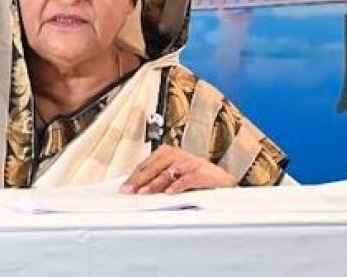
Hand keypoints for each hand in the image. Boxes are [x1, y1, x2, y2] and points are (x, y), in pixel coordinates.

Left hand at [119, 145, 236, 193]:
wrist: (222, 181)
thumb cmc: (196, 179)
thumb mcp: (173, 177)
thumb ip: (157, 180)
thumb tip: (136, 189)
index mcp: (167, 153)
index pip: (146, 164)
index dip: (134, 176)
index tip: (124, 187)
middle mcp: (178, 155)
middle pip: (154, 166)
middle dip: (140, 180)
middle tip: (130, 190)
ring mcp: (190, 162)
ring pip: (168, 172)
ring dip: (155, 183)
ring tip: (144, 192)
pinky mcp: (202, 172)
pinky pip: (187, 178)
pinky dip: (177, 185)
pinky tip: (169, 193)